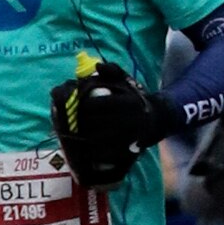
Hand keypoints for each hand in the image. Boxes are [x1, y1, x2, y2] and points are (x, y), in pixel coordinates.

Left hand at [50, 60, 168, 189]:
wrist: (155, 120)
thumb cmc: (133, 99)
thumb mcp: (126, 81)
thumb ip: (112, 71)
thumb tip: (97, 66)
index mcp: (128, 103)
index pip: (96, 105)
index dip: (81, 106)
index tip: (74, 106)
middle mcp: (130, 121)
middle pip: (93, 124)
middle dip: (77, 124)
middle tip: (69, 123)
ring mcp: (129, 140)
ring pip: (96, 143)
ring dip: (81, 140)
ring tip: (73, 136)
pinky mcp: (128, 155)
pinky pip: (104, 158)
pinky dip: (91, 156)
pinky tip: (84, 150)